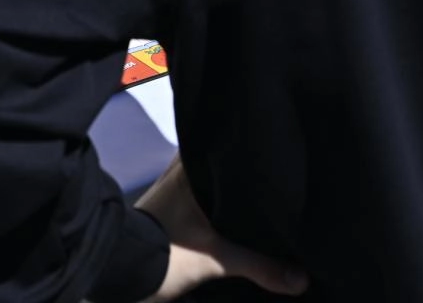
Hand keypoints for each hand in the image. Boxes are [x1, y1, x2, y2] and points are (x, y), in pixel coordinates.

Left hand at [135, 158, 306, 301]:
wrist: (120, 271)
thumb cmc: (164, 251)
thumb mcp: (215, 259)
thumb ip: (260, 265)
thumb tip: (302, 278)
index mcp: (189, 167)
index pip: (226, 143)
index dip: (254, 147)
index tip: (281, 148)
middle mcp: (183, 172)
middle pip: (226, 167)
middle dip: (252, 175)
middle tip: (286, 178)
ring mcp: (179, 192)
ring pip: (218, 186)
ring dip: (238, 195)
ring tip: (275, 199)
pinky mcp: (177, 213)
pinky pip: (211, 203)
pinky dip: (228, 210)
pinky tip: (249, 220)